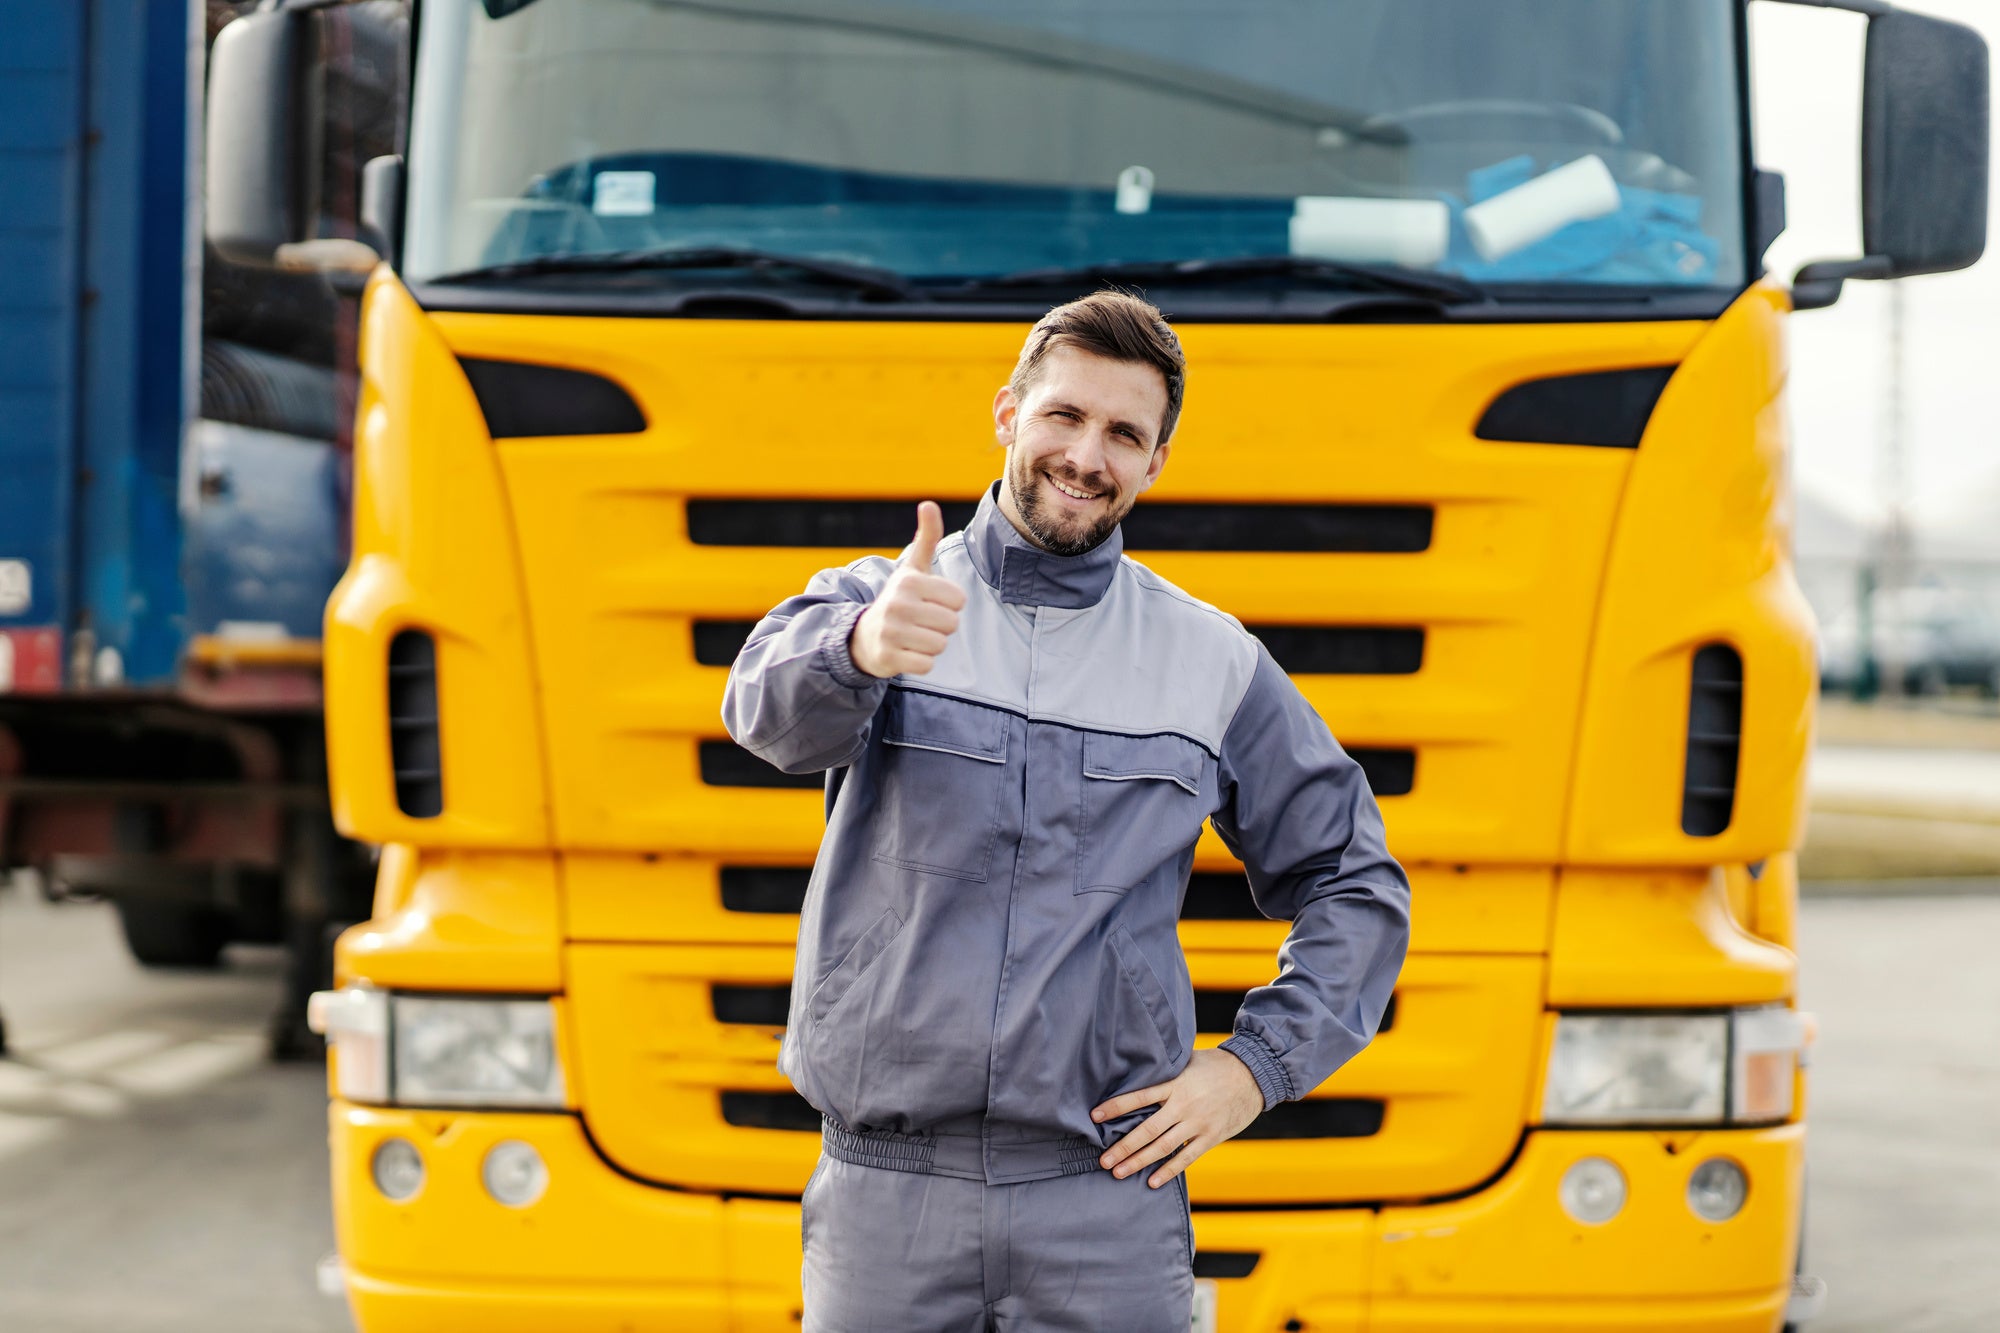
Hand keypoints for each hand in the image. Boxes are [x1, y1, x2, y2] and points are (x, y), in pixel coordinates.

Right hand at [850, 501, 966, 678]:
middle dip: (941, 626)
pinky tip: (907, 652)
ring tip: (914, 637)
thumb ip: (926, 538)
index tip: (930, 603)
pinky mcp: (888, 657)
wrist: (864, 636)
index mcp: (910, 581)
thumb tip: (928, 503)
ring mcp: (891, 632)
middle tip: (921, 622)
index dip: (949, 604)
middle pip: (952, 624)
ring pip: (940, 645)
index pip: (959, 600)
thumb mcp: (913, 569)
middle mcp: (898, 604)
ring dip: (932, 645)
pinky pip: (927, 665)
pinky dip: (922, 662)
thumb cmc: (899, 600)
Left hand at [1092, 1047, 1264, 1188]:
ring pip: (1163, 1147)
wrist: (1254, 1075)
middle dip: (1123, 1146)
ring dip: (1139, 1161)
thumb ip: (1166, 1070)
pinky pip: (1186, 1158)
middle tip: (1103, 1160)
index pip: (1139, 1096)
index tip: (1095, 1116)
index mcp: (1176, 1083)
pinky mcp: (1211, 1137)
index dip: (1116, 1107)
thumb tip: (1138, 1067)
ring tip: (1118, 1172)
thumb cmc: (1216, 1065)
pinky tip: (1152, 1181)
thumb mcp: (1188, 1061)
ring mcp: (1198, 1123)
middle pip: (1147, 1130)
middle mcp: (1184, 1105)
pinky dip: (1168, 1171)